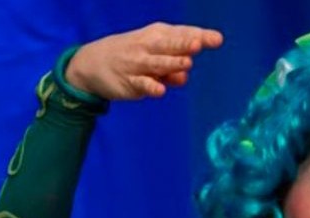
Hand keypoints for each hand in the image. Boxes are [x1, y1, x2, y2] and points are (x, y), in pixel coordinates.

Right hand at [64, 22, 223, 99]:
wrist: (92, 62)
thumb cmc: (133, 55)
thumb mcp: (154, 54)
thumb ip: (174, 66)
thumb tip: (184, 77)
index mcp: (158, 36)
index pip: (181, 34)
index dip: (200, 36)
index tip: (217, 39)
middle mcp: (148, 47)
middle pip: (169, 45)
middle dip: (184, 44)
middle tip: (199, 44)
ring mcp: (138, 64)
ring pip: (158, 64)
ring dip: (172, 64)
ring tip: (186, 63)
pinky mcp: (129, 82)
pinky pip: (142, 84)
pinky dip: (151, 86)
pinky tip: (160, 89)